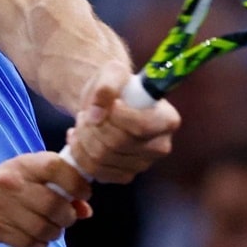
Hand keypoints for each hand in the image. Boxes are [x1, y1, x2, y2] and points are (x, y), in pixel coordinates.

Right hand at [0, 152, 92, 246]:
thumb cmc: (1, 192)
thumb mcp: (26, 180)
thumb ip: (57, 189)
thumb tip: (86, 210)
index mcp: (22, 163)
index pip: (56, 166)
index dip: (76, 182)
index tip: (83, 194)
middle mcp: (10, 181)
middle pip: (55, 204)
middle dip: (68, 217)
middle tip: (65, 219)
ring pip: (44, 227)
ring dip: (53, 234)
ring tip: (48, 230)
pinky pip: (29, 243)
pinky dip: (38, 246)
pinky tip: (33, 240)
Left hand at [65, 63, 180, 183]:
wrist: (108, 103)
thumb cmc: (117, 86)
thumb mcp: (112, 72)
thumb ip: (107, 86)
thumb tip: (96, 115)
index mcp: (167, 120)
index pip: (142, 126)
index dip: (118, 116)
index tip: (111, 103)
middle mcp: (159, 146)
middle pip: (117, 143)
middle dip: (94, 125)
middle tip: (88, 112)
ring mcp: (142, 164)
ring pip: (102, 158)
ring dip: (84, 137)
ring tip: (83, 122)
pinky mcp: (124, 175)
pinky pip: (95, 171)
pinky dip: (80, 153)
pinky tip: (79, 137)